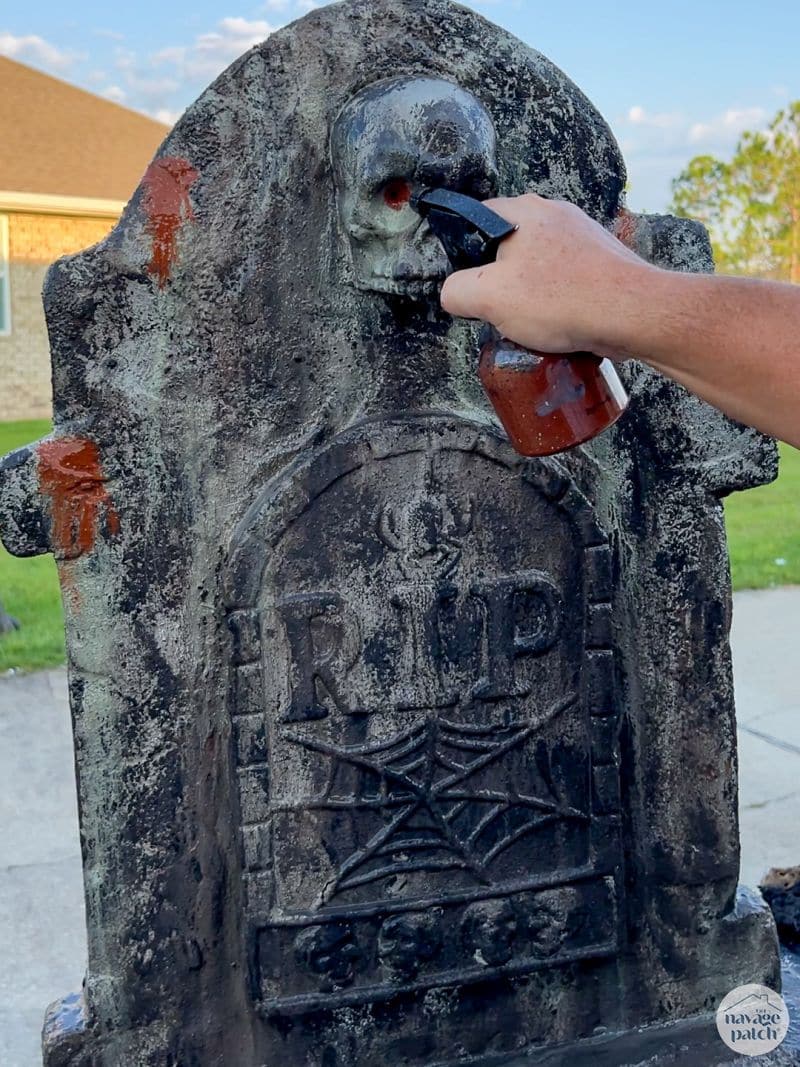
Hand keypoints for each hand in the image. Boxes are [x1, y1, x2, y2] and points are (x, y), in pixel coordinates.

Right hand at [439, 193, 651, 358]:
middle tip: (499, 310)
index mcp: (522, 211)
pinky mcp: (603, 259)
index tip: (467, 285)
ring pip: (539, 264)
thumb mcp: (489, 299)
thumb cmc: (562, 300)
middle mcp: (554, 213)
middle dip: (500, 279)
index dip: (463, 254)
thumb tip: (452, 294)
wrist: (633, 313)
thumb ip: (456, 292)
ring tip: (533, 323)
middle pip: (508, 246)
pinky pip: (567, 278)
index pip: (475, 219)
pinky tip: (560, 323)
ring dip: (531, 293)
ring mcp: (583, 235)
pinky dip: (559, 300)